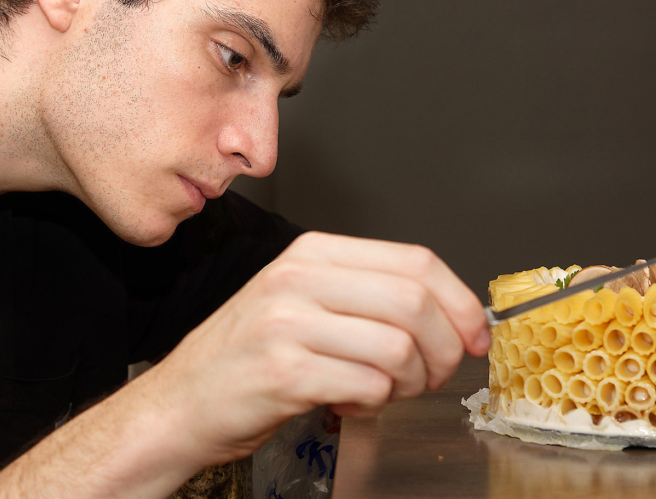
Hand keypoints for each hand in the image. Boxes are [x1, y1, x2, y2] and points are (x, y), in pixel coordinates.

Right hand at [146, 231, 490, 464]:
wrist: (179, 403)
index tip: (475, 334)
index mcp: (313, 252)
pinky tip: (349, 401)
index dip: (460, 300)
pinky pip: (368, 385)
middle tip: (436, 374)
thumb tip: (454, 314)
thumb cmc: (248, 356)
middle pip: (416, 301)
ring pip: (399, 347)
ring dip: (409, 382)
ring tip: (384, 390)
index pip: (416, 260)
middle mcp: (299, 277)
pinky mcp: (283, 372)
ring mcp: (288, 323)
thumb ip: (371, 296)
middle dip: (445, 349)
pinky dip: (374, 403)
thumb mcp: (305, 302)